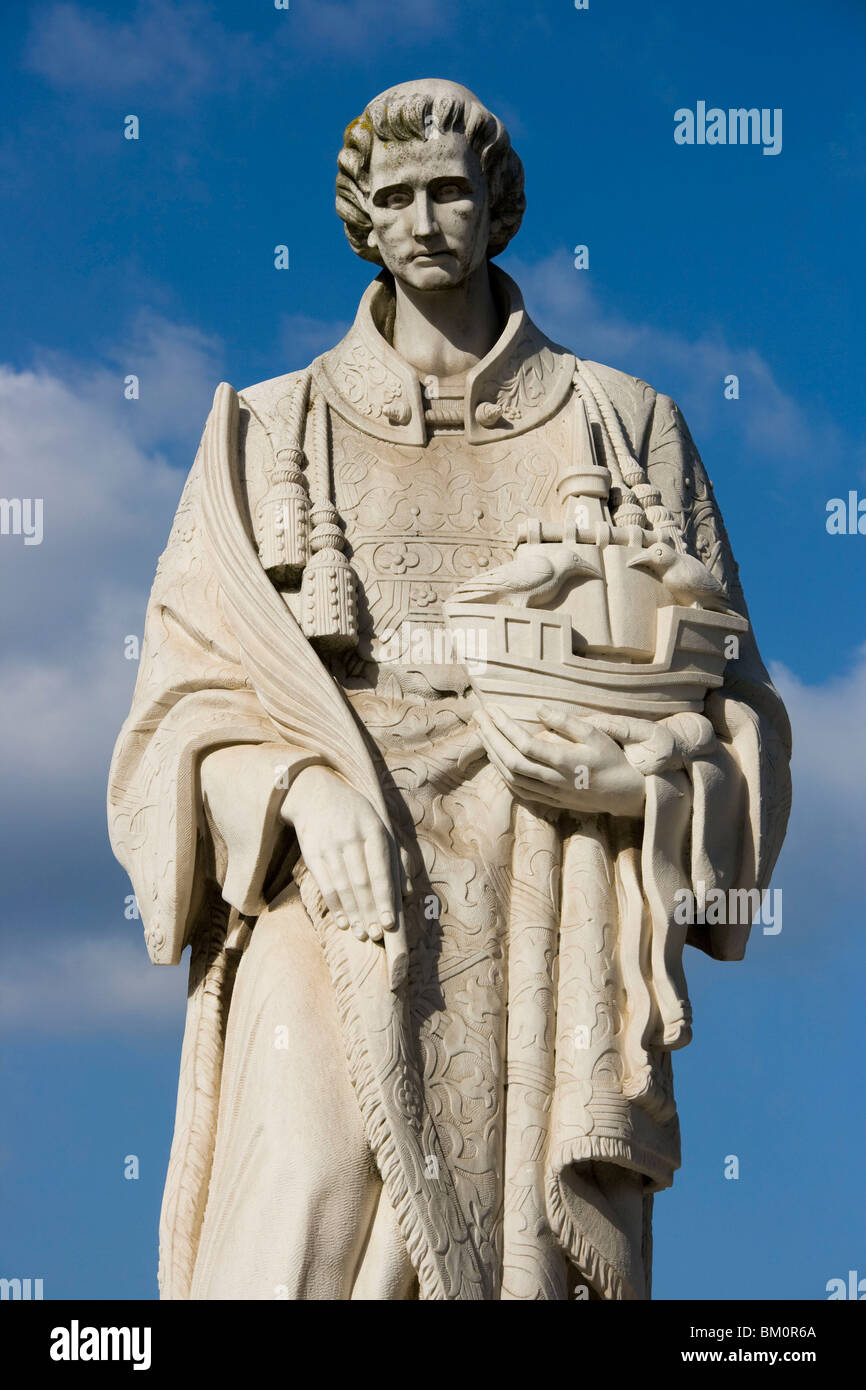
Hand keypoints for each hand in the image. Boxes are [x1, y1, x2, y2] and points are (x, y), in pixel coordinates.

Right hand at [281, 765, 400, 941]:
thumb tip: (406, 892)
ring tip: (362, 934)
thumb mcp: (381, 825)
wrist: (315, 793)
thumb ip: (396, 857)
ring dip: (353, 914)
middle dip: (370, 912)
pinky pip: (325, 885)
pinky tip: (343, 922)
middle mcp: (351, 838)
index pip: (381, 870)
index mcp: (373, 830)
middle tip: (377, 935)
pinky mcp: (312, 853)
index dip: (385, 899)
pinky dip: (335, 906)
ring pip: (343, 887)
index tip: (390, 924)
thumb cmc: (356, 813)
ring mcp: (330, 846)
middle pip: (361, 883)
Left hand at [476, 703, 644, 817]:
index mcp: (565, 761)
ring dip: (493, 755)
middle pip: (511, 760)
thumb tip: (540, 708)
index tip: (492, 710)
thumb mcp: (596, 734)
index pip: (524, 743)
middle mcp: (554, 779)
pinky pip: (519, 790)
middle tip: (478, 718)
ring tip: (483, 735)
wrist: (625, 794)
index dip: (504, 726)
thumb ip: (567, 722)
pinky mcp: (551, 801)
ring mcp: (551, 793)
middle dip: (490, 737)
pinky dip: (503, 774)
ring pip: (511, 777)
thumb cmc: (612, 759)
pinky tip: (497, 760)